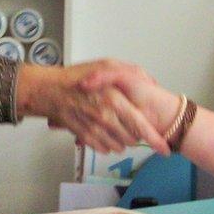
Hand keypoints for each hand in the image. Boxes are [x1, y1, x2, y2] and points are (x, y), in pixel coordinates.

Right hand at [16, 60, 167, 153]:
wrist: (48, 89)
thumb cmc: (76, 75)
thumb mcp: (107, 64)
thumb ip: (131, 71)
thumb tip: (149, 83)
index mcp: (115, 99)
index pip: (141, 126)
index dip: (155, 141)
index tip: (165, 150)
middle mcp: (105, 117)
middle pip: (131, 139)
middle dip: (135, 135)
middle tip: (128, 123)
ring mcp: (94, 129)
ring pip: (118, 146)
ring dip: (121, 140)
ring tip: (114, 125)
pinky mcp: (84, 137)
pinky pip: (103, 148)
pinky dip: (106, 143)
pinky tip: (102, 131)